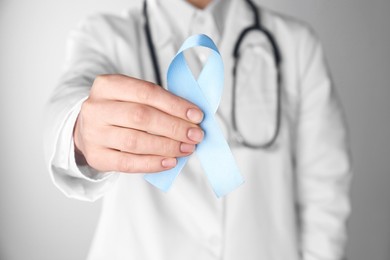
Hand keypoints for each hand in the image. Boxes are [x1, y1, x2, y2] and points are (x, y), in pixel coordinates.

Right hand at [73, 74, 203, 172]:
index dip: (174, 105)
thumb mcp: (132, 97)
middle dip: (174, 127)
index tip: (197, 116)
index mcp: (108, 85)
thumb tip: (192, 118)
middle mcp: (96, 108)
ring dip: (167, 146)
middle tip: (195, 135)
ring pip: (135, 141)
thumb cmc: (120, 111)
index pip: (147, 92)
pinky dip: (152, 163)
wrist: (88, 129)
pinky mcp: (96, 156)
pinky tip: (170, 162)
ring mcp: (93, 133)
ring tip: (187, 148)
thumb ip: (158, 103)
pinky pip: (128, 163)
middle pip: (141, 117)